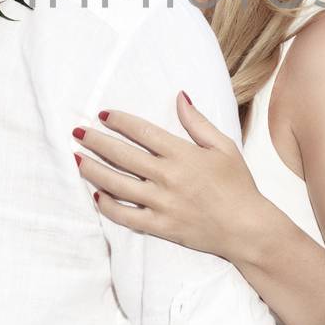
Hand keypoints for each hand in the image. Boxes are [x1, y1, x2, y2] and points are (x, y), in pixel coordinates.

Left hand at [72, 93, 265, 257]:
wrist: (247, 228)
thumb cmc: (238, 184)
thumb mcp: (223, 146)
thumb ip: (197, 122)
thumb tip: (180, 96)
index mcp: (182, 154)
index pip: (142, 131)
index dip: (119, 121)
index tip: (104, 115)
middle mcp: (168, 177)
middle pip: (122, 155)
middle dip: (96, 141)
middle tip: (77, 132)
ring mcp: (162, 203)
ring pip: (117, 184)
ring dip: (93, 170)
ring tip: (77, 160)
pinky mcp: (160, 226)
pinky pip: (125, 216)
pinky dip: (108, 206)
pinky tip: (97, 195)